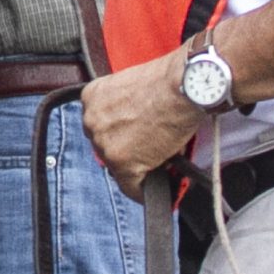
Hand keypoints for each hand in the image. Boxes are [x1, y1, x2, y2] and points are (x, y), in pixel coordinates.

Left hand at [80, 50, 202, 199]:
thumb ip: (123, 107)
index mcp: (92, 97)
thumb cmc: (167, 82)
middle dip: (126, 150)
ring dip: (137, 168)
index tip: (131, 140)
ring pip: (117, 168)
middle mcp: (91, 120)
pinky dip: (143, 192)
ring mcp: (104, 142)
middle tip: (147, 151)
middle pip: (105, 146)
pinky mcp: (122, 162)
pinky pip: (131, 187)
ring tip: (158, 164)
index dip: (118, 135)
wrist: (182, 87)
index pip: (99, 126)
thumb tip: (134, 129)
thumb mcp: (132, 86)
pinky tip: (156, 189)